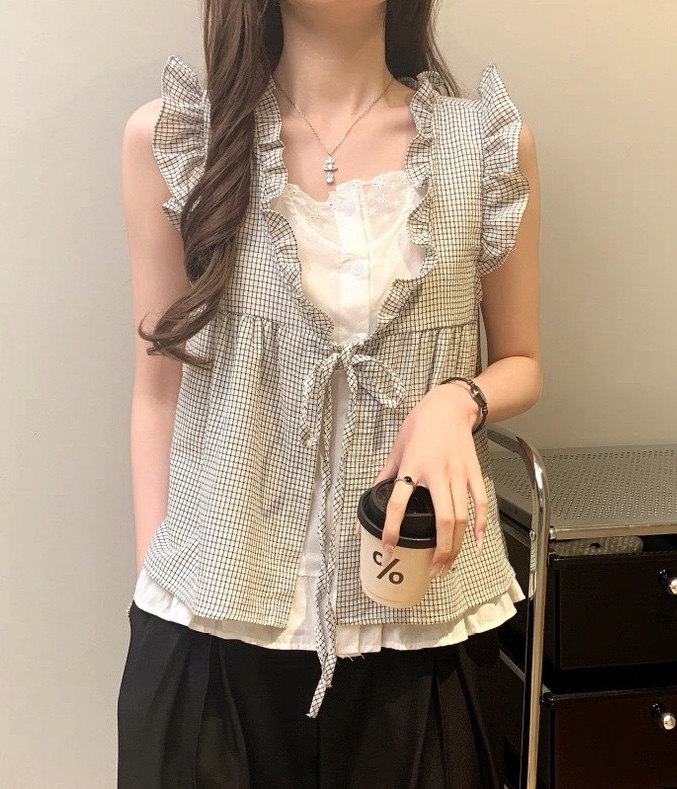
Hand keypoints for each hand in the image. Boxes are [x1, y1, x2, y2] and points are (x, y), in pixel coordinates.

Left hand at [371, 383, 487, 577]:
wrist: (449, 406)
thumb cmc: (419, 426)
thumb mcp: (396, 449)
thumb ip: (383, 476)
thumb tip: (369, 499)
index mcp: (412, 466)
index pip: (399, 502)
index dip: (392, 528)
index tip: (388, 549)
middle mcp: (437, 472)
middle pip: (442, 519)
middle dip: (439, 549)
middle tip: (431, 569)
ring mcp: (459, 473)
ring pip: (461, 517)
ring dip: (456, 545)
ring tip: (447, 564)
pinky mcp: (474, 472)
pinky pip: (479, 503)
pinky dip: (480, 526)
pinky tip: (475, 545)